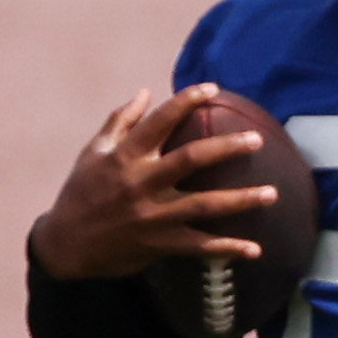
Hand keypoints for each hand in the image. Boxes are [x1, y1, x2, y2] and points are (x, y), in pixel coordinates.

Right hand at [26, 86, 280, 280]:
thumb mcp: (93, 152)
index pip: (160, 121)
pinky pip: (198, 247)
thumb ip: (120, 121)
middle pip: (191, 159)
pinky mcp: (158, 244)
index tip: (212, 89)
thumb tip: (145, 92)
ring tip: (272, 193)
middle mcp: (141, 184)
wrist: (65, 245)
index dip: (186, 101)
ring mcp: (152, 216)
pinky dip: (227, 249)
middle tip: (257, 140)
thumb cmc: (81, 193)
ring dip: (241, 200)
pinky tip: (254, 249)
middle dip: (227, 148)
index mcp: (125, 157)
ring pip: (204, 205)